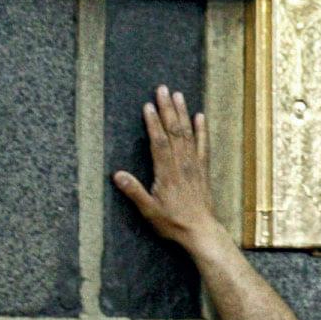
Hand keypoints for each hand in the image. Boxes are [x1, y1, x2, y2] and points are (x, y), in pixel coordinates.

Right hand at [111, 84, 226, 253]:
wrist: (200, 230)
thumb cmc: (172, 221)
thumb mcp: (149, 211)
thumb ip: (134, 191)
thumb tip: (117, 174)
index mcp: (166, 172)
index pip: (158, 142)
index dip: (153, 123)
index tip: (148, 105)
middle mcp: (181, 163)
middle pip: (174, 131)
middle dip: (167, 109)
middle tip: (162, 89)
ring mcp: (194, 164)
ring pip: (188, 133)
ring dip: (182, 113)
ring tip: (177, 94)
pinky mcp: (204, 168)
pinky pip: (203, 144)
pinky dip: (202, 129)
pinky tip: (200, 116)